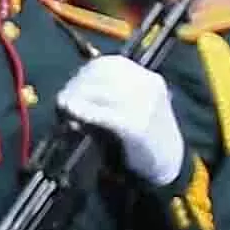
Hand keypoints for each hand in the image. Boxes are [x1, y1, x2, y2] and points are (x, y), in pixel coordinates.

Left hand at [57, 54, 185, 187]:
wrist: (167, 166)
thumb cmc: (143, 136)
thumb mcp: (132, 108)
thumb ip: (106, 97)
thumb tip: (69, 96)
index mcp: (148, 79)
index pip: (108, 63)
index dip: (83, 74)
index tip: (70, 89)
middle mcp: (149, 87)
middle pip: (101, 75)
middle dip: (76, 87)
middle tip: (62, 103)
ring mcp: (145, 106)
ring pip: (99, 92)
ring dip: (75, 100)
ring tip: (65, 112)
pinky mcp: (137, 127)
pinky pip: (103, 115)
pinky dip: (84, 113)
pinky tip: (72, 116)